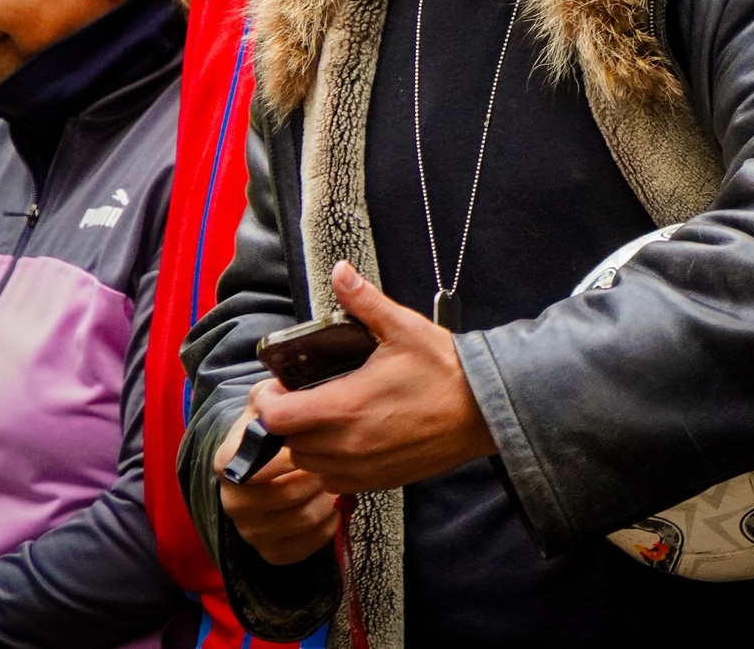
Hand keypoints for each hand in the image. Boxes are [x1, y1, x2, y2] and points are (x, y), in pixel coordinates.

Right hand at [214, 407, 336, 565]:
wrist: (267, 461)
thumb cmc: (273, 427)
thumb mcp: (268, 400)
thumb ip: (272, 392)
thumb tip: (279, 390)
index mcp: (227, 463)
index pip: (258, 466)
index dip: (292, 455)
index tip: (311, 441)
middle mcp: (232, 501)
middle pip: (288, 494)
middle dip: (318, 474)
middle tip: (335, 459)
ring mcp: (250, 530)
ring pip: (303, 518)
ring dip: (327, 496)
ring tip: (335, 477)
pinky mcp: (271, 551)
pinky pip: (307, 544)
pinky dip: (328, 524)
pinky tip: (332, 503)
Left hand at [245, 263, 496, 495]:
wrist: (485, 410)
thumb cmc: (446, 371)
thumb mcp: (404, 329)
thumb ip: (364, 302)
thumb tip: (340, 272)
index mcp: (345, 406)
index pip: (275, 417)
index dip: (268, 401)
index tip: (279, 386)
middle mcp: (347, 443)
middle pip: (287, 442)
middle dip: (288, 419)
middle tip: (303, 397)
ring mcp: (362, 466)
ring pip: (309, 463)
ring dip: (308, 442)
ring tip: (326, 417)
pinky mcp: (377, 480)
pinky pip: (335, 480)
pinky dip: (331, 463)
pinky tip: (349, 439)